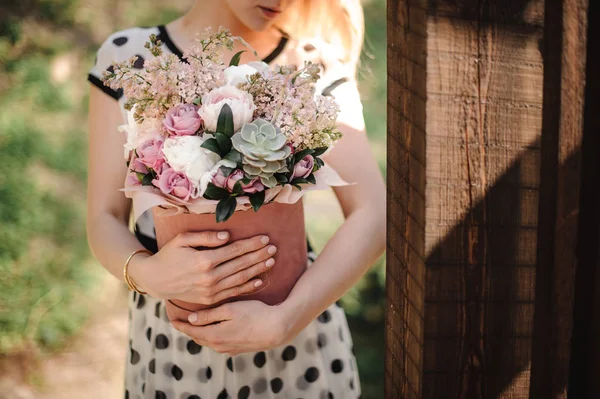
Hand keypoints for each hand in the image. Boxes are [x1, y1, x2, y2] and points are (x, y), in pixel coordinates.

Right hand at [128, 231, 277, 304]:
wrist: (155, 280)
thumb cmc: (168, 255)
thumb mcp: (182, 240)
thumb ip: (205, 237)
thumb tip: (228, 236)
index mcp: (204, 260)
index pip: (234, 250)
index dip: (251, 244)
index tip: (265, 238)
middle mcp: (209, 277)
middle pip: (241, 264)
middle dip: (259, 255)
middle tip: (274, 248)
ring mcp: (211, 290)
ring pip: (240, 279)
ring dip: (258, 270)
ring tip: (271, 261)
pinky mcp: (210, 299)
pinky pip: (233, 292)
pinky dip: (248, 286)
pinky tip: (259, 280)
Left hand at [170, 300, 293, 355]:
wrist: (277, 329)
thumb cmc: (254, 314)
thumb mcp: (230, 310)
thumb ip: (209, 315)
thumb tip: (191, 319)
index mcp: (214, 335)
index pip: (190, 330)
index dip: (179, 323)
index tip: (170, 316)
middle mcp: (219, 345)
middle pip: (197, 337)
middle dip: (187, 328)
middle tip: (179, 317)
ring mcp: (229, 349)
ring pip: (208, 340)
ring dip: (200, 332)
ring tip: (194, 322)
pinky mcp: (238, 349)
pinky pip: (219, 343)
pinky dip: (212, 335)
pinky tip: (214, 328)